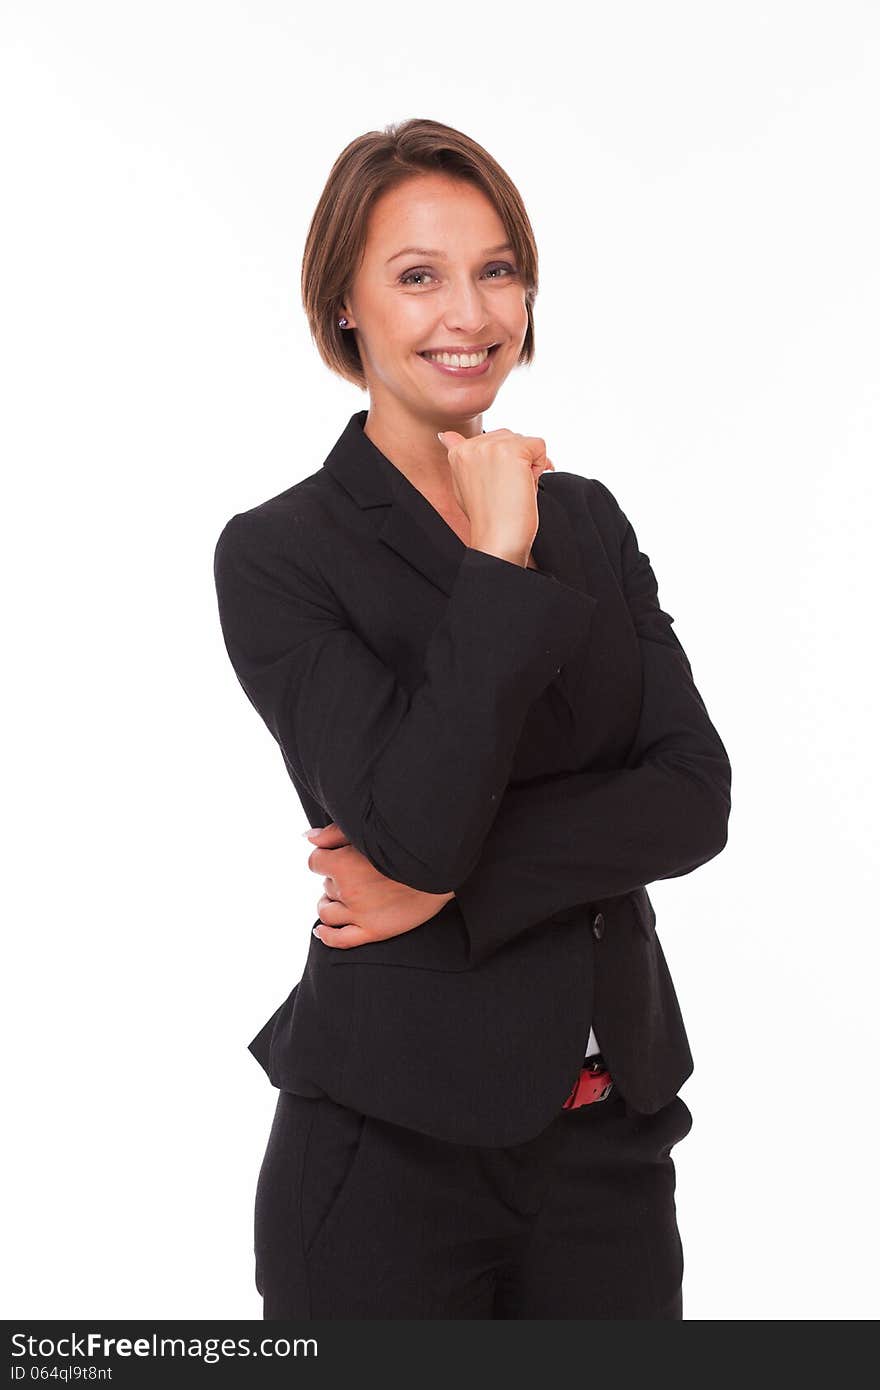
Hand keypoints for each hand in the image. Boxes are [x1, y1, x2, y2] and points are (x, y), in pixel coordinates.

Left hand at [303, 822, 454, 948]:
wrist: (441, 867)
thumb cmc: (405, 845)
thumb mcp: (368, 832)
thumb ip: (333, 834)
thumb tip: (308, 837)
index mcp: (344, 864)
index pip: (315, 862)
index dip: (325, 858)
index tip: (337, 856)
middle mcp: (348, 891)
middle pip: (326, 886)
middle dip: (335, 879)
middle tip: (355, 873)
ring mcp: (360, 914)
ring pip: (327, 912)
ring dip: (328, 904)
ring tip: (337, 899)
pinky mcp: (375, 931)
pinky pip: (340, 940)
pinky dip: (326, 936)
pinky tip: (321, 931)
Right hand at [437, 428, 554, 564]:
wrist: (497, 538)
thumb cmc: (486, 518)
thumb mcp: (463, 484)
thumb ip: (459, 457)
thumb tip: (444, 435)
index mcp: (458, 453)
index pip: (490, 441)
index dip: (501, 463)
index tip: (496, 484)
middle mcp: (472, 445)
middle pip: (510, 438)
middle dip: (517, 462)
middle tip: (507, 490)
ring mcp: (492, 446)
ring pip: (525, 442)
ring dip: (529, 464)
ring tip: (514, 489)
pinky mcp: (513, 451)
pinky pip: (539, 445)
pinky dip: (541, 465)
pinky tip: (525, 485)